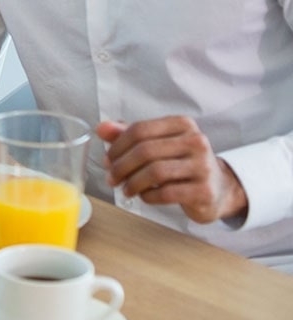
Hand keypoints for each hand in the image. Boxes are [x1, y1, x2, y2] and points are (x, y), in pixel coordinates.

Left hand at [98, 117, 247, 223]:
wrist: (218, 189)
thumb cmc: (181, 163)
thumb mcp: (157, 144)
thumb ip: (129, 135)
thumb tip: (101, 128)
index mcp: (182, 124)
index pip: (140, 130)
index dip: (117, 146)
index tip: (107, 160)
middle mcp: (196, 141)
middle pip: (145, 151)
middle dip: (121, 166)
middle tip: (111, 178)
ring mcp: (203, 166)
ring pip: (154, 172)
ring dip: (132, 183)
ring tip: (125, 190)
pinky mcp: (204, 190)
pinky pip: (166, 193)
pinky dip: (148, 196)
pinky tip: (144, 196)